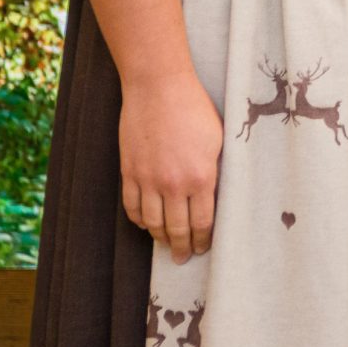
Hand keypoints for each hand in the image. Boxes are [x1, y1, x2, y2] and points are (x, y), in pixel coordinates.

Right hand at [120, 70, 222, 263]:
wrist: (158, 88)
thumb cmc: (194, 109)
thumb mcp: (218, 140)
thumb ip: (215, 170)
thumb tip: (214, 194)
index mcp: (201, 177)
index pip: (203, 222)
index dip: (203, 240)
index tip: (203, 248)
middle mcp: (173, 184)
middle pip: (177, 228)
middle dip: (181, 247)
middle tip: (183, 258)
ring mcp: (147, 179)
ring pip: (152, 222)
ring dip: (159, 237)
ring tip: (165, 245)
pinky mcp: (129, 172)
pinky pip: (132, 206)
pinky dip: (139, 220)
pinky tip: (146, 224)